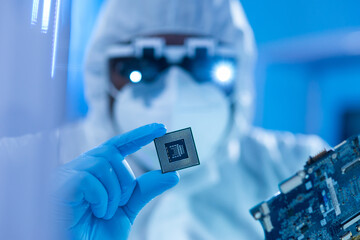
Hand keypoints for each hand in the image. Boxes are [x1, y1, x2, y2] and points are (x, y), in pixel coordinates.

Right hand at [53, 123, 178, 239]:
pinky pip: (87, 179)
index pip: (119, 144)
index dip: (140, 134)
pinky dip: (101, 198)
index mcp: (96, 170)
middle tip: (122, 203)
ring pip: (101, 164)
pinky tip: (97, 213)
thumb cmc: (98, 232)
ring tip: (107, 212)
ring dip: (113, 192)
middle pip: (111, 153)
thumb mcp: (127, 208)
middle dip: (126, 180)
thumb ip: (146, 189)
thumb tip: (173, 174)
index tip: (161, 127)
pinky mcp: (59, 185)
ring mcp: (67, 175)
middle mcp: (80, 167)